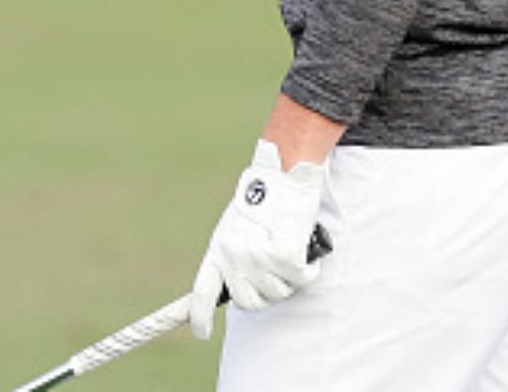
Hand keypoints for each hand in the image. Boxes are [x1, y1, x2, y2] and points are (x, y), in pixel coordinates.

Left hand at [187, 140, 326, 339]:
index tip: (201, 333)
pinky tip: (303, 244)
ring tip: (288, 245)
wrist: (283, 173)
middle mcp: (233, 257)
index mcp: (218, 248)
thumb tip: (242, 286)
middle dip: (265, 294)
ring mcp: (257, 258)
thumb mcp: (237, 226)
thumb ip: (235, 255)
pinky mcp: (283, 256)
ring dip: (289, 277)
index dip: (199, 316)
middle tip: (276, 271)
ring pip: (278, 293)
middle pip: (249, 303)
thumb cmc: (265, 198)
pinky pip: (301, 279)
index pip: (202, 292)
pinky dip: (309, 268)